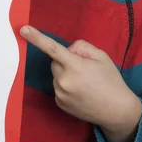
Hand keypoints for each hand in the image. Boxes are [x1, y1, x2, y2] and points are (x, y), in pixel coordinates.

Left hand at [20, 26, 141, 134]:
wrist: (117, 111)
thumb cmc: (111, 81)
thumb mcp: (101, 56)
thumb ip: (82, 47)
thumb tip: (68, 50)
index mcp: (75, 66)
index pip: (52, 48)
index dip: (37, 38)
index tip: (23, 29)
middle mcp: (64, 80)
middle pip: (55, 62)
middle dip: (65, 61)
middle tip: (84, 68)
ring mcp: (60, 94)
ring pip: (56, 75)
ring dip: (65, 74)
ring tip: (85, 83)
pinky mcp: (59, 103)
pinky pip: (58, 87)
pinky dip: (65, 86)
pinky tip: (80, 92)